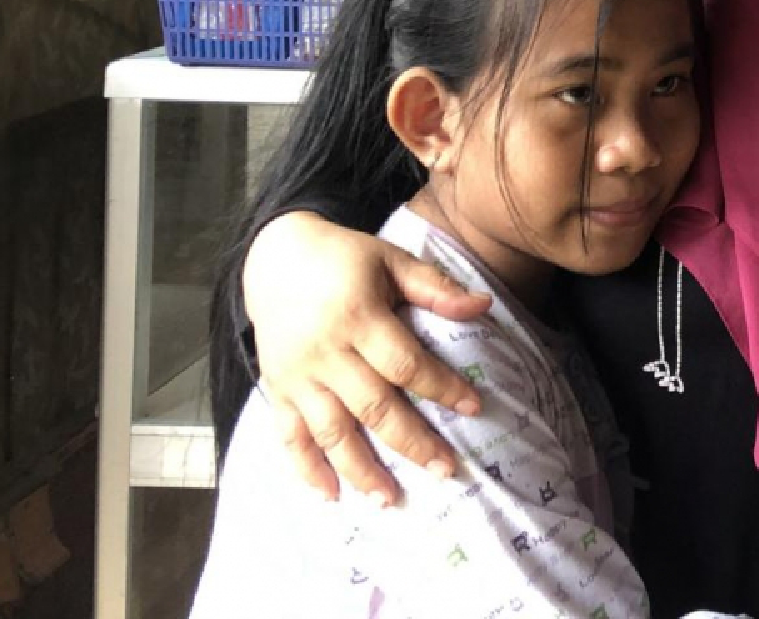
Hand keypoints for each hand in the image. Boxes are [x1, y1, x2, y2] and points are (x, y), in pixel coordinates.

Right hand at [244, 211, 491, 504]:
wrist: (274, 258)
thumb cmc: (345, 259)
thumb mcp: (391, 260)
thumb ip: (434, 287)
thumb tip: (483, 305)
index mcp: (358, 316)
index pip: (405, 362)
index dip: (441, 387)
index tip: (474, 407)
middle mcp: (325, 352)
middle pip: (373, 407)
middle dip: (412, 443)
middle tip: (447, 470)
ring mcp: (297, 376)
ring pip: (331, 432)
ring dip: (361, 469)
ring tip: (391, 500)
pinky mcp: (276, 390)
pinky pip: (288, 436)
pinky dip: (306, 468)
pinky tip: (330, 495)